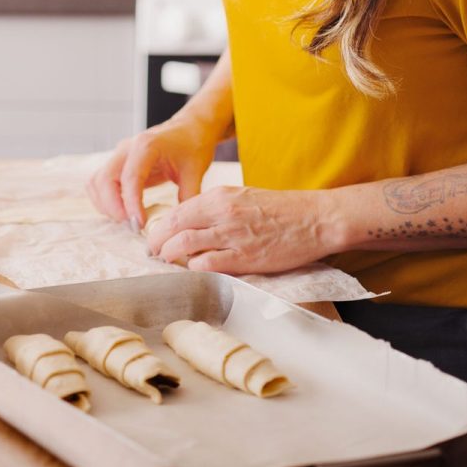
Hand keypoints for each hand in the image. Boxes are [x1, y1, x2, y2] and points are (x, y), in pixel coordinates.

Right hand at [86, 116, 218, 226]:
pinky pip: (98, 182)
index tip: (140, 224)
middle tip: (132, 226)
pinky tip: (122, 212)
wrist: (189, 127)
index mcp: (146, 146)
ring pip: (96, 182)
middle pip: (104, 179)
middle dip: (113, 207)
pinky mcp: (117, 163)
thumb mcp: (195, 170)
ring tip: (128, 220)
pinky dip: (104, 200)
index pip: (130, 178)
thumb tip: (180, 225)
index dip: (131, 204)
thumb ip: (188, 197)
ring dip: (105, 204)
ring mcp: (119, 155)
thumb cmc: (192, 144)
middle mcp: (127, 148)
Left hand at [144, 186, 341, 274]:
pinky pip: (207, 265)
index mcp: (219, 197)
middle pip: (173, 227)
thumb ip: (215, 209)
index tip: (155, 235)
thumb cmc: (280, 209)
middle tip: (152, 251)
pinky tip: (194, 269)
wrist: (314, 219)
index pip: (176, 211)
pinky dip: (194, 268)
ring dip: (170, 255)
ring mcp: (232, 236)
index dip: (160, 226)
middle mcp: (221, 213)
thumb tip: (190, 223)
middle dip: (156, 241)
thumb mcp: (241, 197)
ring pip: (184, 245)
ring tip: (167, 261)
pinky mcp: (244, 258)